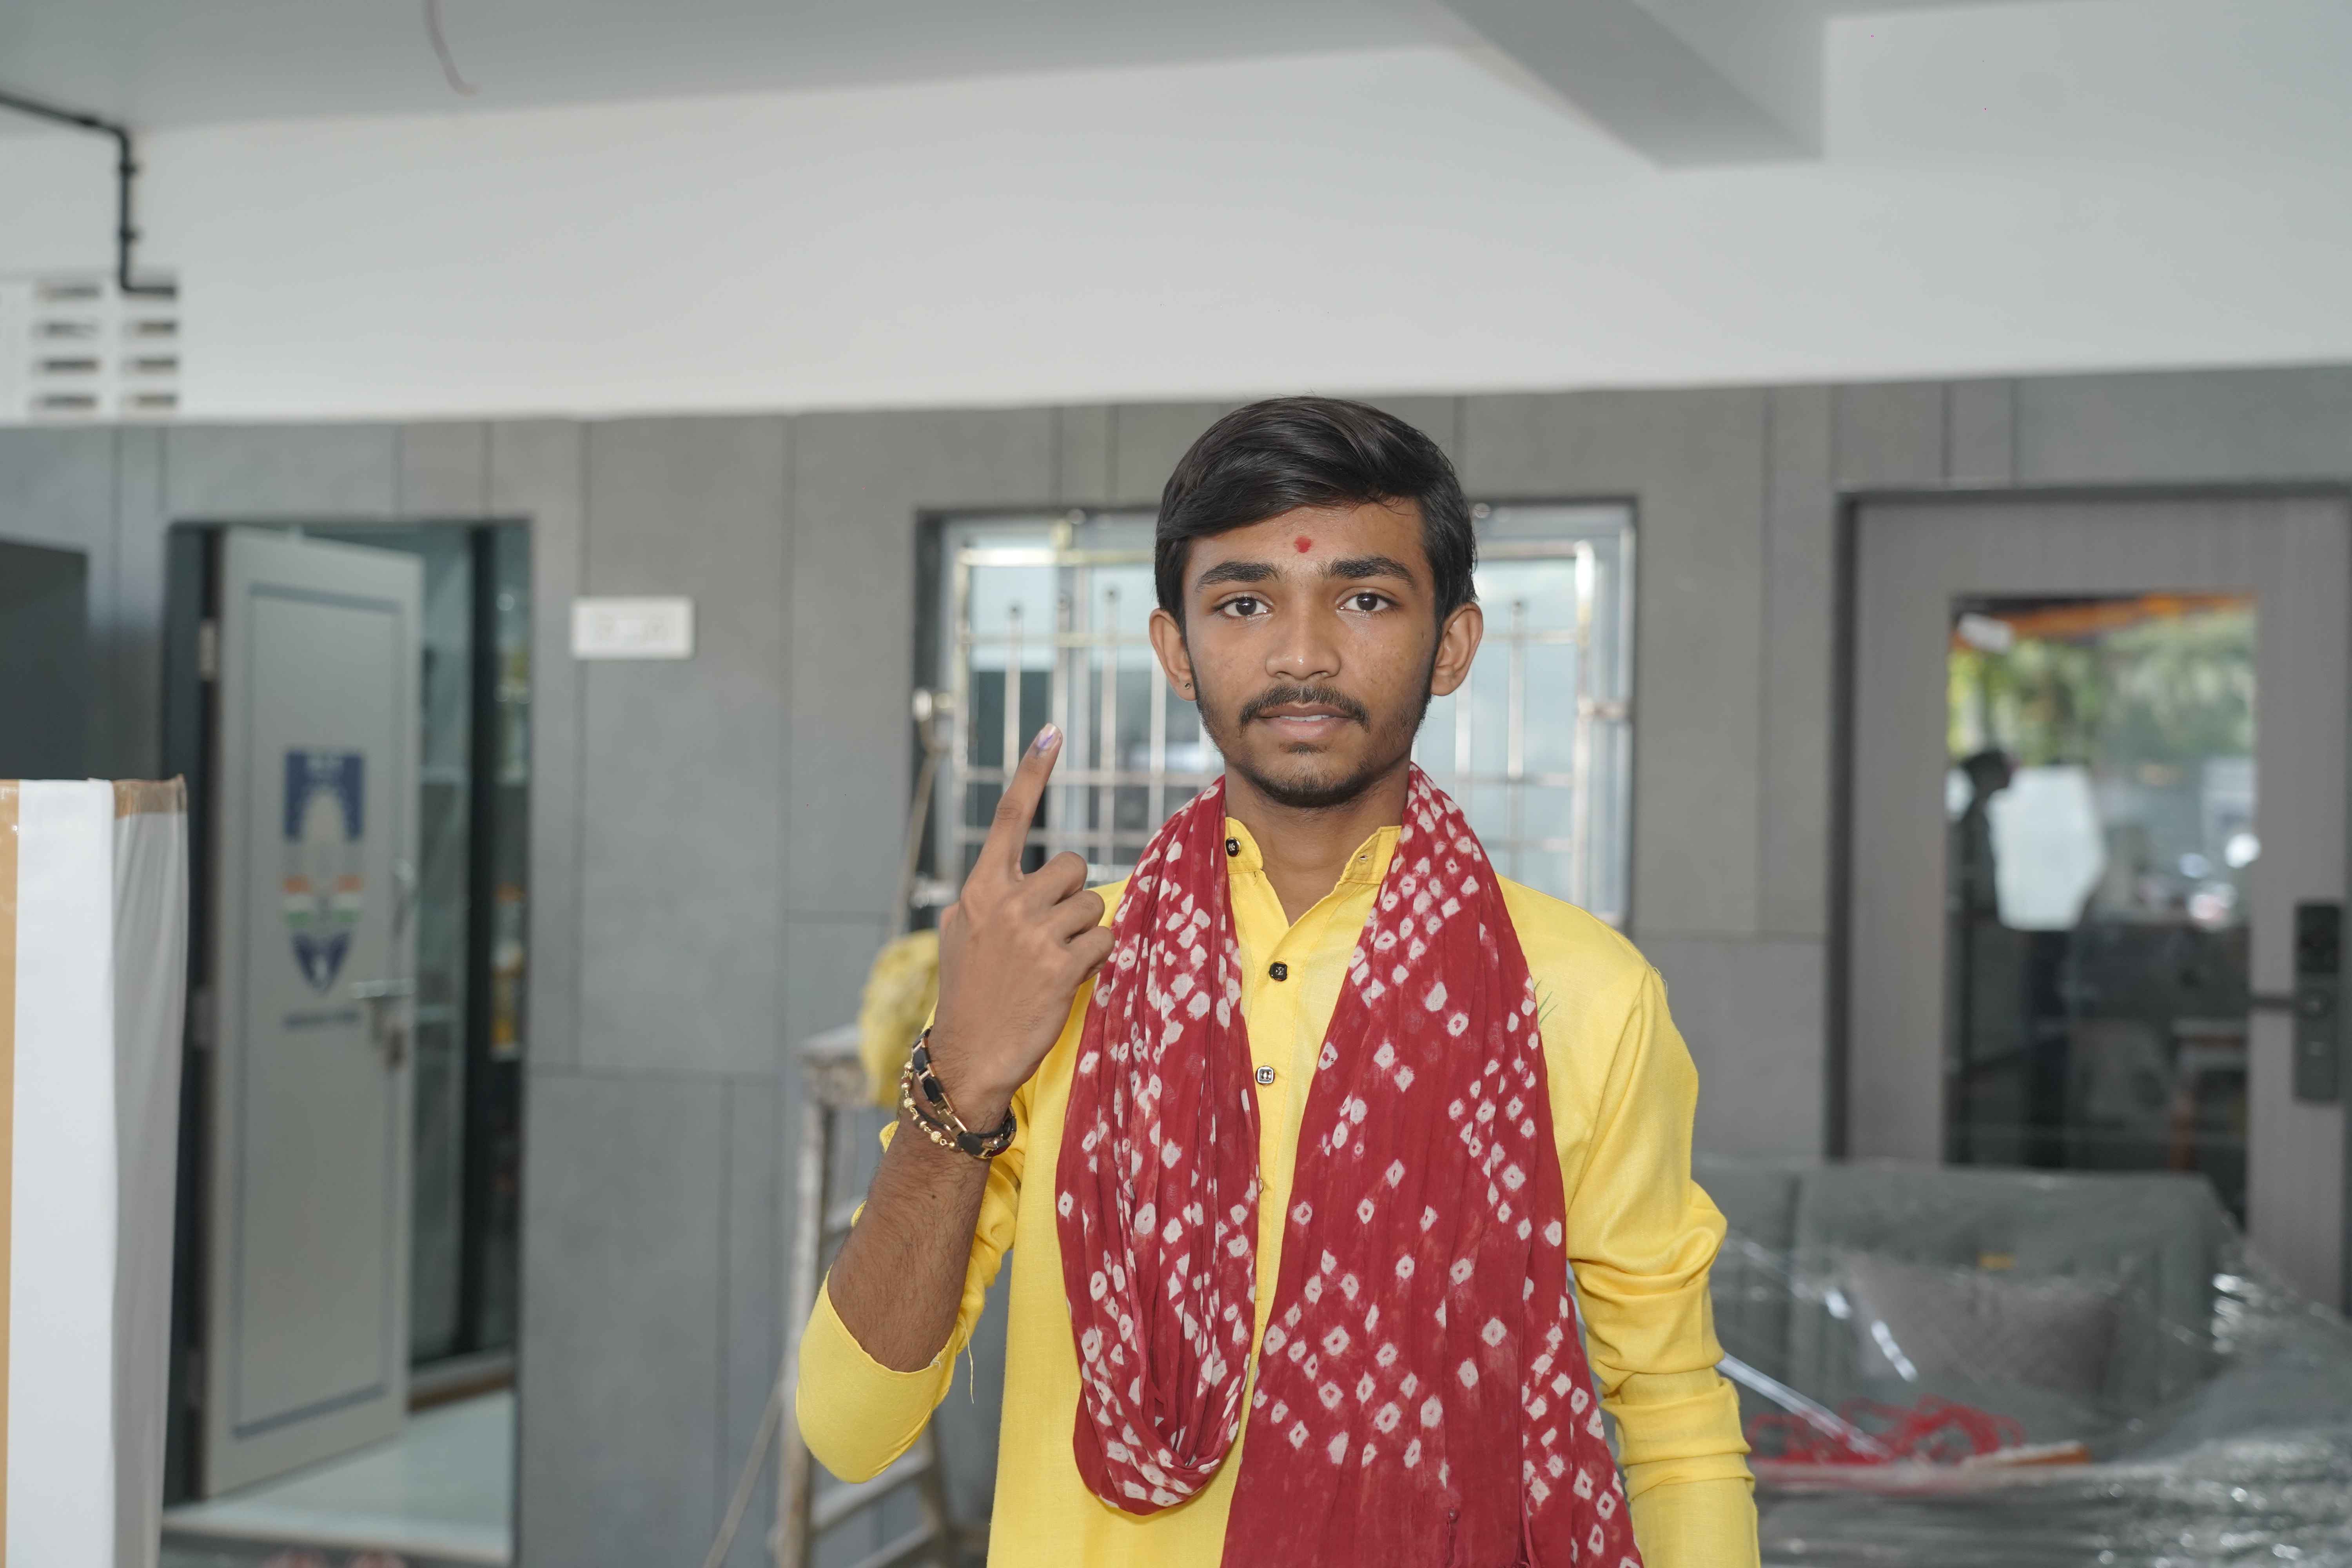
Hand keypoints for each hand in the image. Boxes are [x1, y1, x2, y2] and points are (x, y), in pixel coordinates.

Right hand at [928, 724, 1113, 1124]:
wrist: (970, 1055)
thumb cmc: (969, 993)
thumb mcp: (963, 934)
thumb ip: (988, 897)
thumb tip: (1011, 876)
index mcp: (981, 888)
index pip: (1010, 819)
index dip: (1032, 772)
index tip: (1051, 730)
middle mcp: (1007, 902)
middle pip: (1073, 868)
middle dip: (1072, 897)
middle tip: (1051, 932)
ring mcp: (1034, 933)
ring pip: (1093, 904)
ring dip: (1084, 932)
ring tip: (1054, 961)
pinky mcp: (1062, 964)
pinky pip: (1104, 939)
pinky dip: (1096, 958)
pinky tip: (1068, 978)